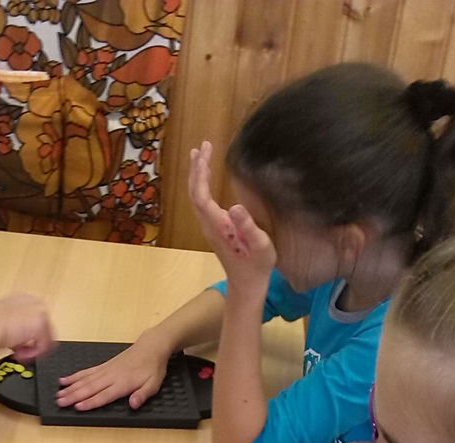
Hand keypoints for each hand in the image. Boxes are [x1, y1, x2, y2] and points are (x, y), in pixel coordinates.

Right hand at [0, 293, 55, 362]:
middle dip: (31, 341)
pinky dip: (32, 353)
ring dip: (31, 347)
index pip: (32, 318)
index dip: (27, 333)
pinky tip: (19, 352)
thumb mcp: (0, 322)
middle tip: (19, 349)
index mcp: (22, 298)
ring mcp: (39, 312)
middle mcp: (32, 302)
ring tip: (17, 351)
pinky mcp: (41, 324)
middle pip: (42, 328)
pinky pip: (43, 346)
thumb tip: (14, 338)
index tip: (20, 343)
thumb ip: (12, 325)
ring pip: (44, 337)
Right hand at [55, 333, 170, 410]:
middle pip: (89, 388)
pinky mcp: (104, 366)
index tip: (77, 407)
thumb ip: (143, 395)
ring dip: (71, 387)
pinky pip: (86, 371)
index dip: (90, 402)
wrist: (151, 347)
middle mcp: (111, 376)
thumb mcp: (154, 384)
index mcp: (123, 383)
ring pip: (85, 380)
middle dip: (73, 396)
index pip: (104, 395)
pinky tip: (65, 380)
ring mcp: (106, 370)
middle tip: (60, 402)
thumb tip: (134, 404)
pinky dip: (75, 376)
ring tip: (58, 394)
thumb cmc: (153, 368)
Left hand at [188, 142, 275, 289]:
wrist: (247, 284)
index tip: (206, 151)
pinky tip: (206, 179)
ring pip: (195, 198)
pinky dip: (201, 186)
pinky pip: (201, 203)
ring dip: (197, 176)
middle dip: (197, 168)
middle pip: (194, 193)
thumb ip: (248, 226)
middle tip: (202, 146)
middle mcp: (209, 225)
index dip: (201, 172)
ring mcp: (209, 227)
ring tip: (200, 156)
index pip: (201, 194)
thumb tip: (236, 206)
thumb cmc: (257, 264)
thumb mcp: (260, 244)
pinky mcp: (213, 229)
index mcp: (218, 225)